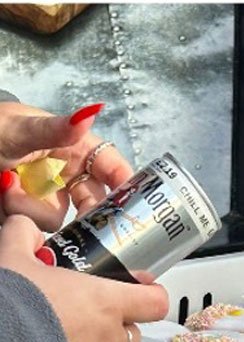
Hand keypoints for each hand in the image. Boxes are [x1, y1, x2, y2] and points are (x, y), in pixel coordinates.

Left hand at [0, 102, 132, 230]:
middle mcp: (67, 174)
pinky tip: (4, 195)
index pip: (112, 167)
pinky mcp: (30, 212)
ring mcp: (49, 195)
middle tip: (72, 214)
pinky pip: (36, 226)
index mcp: (74, 148)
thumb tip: (91, 113)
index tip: (131, 205)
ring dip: (31, 207)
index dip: (127, 186)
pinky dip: (17, 213)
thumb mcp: (19, 129)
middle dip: (81, 211)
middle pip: (94, 202)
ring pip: (61, 218)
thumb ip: (55, 128)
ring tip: (6, 184)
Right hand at [0, 215, 167, 341]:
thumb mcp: (14, 257)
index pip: (155, 302)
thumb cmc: (11, 305)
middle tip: (94, 311)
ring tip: (71, 333)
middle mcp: (106, 335)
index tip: (142, 288)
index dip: (151, 294)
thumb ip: (25, 236)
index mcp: (105, 301)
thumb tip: (27, 227)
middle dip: (119, 323)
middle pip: (134, 331)